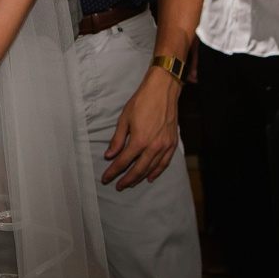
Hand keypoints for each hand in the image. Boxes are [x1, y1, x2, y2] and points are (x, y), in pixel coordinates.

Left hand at [101, 66, 180, 189]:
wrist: (163, 91)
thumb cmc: (141, 102)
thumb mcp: (124, 119)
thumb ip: (117, 139)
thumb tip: (109, 155)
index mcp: (139, 140)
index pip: (123, 161)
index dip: (113, 171)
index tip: (106, 178)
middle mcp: (153, 147)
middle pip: (138, 169)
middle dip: (126, 179)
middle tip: (118, 186)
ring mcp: (165, 146)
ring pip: (151, 168)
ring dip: (140, 178)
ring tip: (131, 183)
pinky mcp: (172, 143)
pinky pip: (164, 163)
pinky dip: (157, 171)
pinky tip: (150, 177)